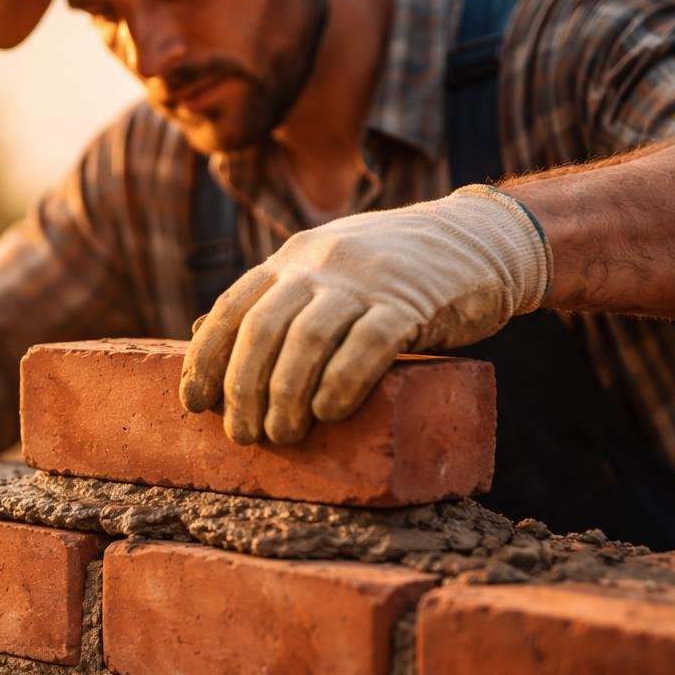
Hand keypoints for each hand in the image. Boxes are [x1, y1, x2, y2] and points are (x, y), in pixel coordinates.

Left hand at [179, 185, 550, 444]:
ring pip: (308, 339)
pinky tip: (329, 412)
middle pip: (263, 329)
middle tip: (244, 436)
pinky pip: (368, 344)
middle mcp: (322, 263)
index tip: (195, 404)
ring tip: (283, 436)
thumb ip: (272, 300)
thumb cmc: (392, 271)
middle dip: (244, 389)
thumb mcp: (324, 271)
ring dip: (287, 396)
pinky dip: (341, 382)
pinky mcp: (413, 301)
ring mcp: (367, 280)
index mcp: (293, 258)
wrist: (479, 239)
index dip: (206, 359)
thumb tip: (198, 336)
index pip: (230, 308)